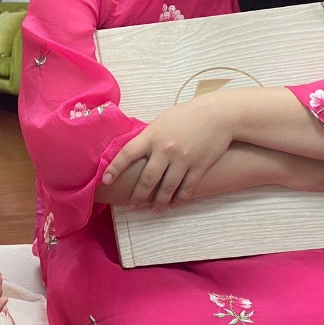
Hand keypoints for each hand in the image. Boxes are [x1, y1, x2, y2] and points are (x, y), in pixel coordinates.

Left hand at [103, 95, 233, 210]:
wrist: (218, 115)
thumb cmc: (187, 116)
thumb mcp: (161, 122)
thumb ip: (148, 138)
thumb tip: (133, 154)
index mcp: (152, 136)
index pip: (127, 154)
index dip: (115, 168)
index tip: (105, 180)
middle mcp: (165, 149)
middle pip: (147, 179)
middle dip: (138, 196)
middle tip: (132, 205)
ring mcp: (183, 159)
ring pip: (167, 188)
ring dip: (158, 202)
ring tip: (154, 209)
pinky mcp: (199, 167)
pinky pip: (186, 188)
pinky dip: (179, 199)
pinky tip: (173, 205)